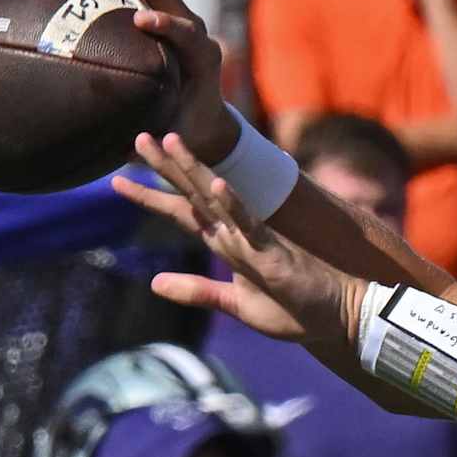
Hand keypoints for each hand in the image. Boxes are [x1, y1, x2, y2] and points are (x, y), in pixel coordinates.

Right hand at [55, 0, 235, 161]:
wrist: (206, 119)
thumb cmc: (188, 130)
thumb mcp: (175, 136)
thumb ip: (158, 138)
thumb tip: (126, 149)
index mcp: (202, 57)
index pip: (189, 33)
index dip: (168, 24)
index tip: (143, 21)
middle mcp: (190, 28)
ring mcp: (173, 13)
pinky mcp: (156, 7)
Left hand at [113, 132, 363, 346]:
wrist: (338, 318)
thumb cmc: (294, 311)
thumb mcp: (236, 306)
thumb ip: (197, 292)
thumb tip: (154, 283)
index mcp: (226, 245)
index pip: (183, 214)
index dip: (150, 198)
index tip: (118, 181)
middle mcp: (236, 235)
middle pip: (193, 194)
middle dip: (164, 167)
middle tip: (137, 138)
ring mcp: (254, 239)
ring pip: (218, 199)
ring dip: (193, 170)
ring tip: (171, 141)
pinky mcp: (274, 252)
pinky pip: (252, 225)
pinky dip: (234, 206)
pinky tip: (219, 186)